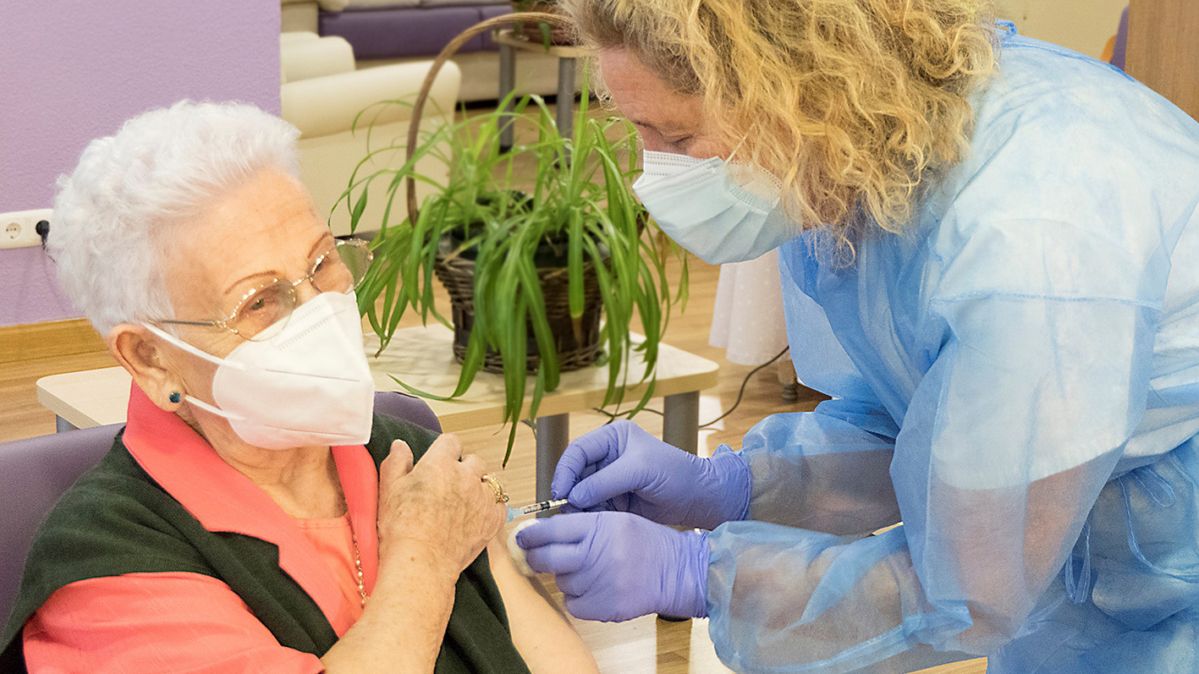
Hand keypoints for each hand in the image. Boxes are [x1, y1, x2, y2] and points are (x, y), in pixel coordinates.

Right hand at [377, 435, 506, 574]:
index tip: (441, 460)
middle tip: (451, 486)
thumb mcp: (389, 489)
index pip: (451, 442)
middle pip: (473, 461)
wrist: (421, 561)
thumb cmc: (402, 527)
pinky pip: (500, 505)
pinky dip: (492, 508)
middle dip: (464, 469)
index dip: (445, 451)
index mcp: (440, 464)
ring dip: (480, 487)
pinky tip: (478, 516)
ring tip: (466, 502)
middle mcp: (466, 476)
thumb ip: (396, 463)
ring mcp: (482, 497)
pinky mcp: (493, 519)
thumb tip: (401, 446)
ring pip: (489, 481)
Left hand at [516, 512, 708, 621]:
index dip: (530, 534)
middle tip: (534, 556)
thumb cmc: (646, 543)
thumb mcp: (616, 520)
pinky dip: (578, 598)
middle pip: (546, 558)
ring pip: (561, 582)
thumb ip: (582, 525)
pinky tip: (594, 588)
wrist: (677, 571)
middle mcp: (596, 554)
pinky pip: (572, 604)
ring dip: (566, 577)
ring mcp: (599, 583)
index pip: (550, 530)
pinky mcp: (603, 607)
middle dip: (535, 557)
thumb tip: (542, 532)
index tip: (522, 537)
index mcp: (599, 527)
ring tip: (588, 571)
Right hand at [552, 420, 750, 529]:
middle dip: (571, 493)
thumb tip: (574, 496)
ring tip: (589, 518)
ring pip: (581, 494)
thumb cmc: (676, 474)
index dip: (565, 471)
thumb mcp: (640, 470)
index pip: (577, 451)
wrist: (699, 498)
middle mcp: (607, 456)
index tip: (560, 492)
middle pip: (575, 474)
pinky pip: (593, 508)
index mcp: (612, 437)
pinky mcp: (614, 500)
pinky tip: (601, 521)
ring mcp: (609, 479)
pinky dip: (593, 516)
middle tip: (569, 511)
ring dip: (581, 508)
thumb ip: (605, 481)